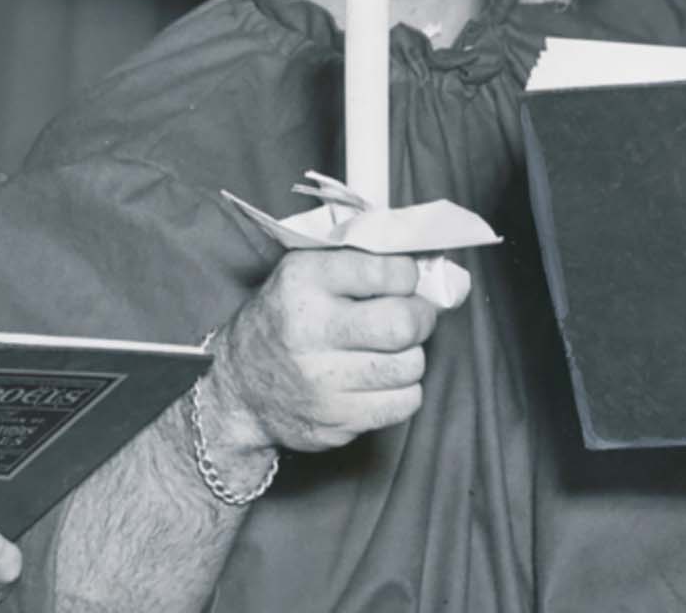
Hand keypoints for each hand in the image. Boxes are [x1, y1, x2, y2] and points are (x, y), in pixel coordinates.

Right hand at [205, 248, 447, 462]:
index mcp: (303, 281)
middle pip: (403, 325)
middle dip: (420, 318)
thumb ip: (365, 264)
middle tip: (412, 318)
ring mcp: (321, 382)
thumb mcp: (307, 273)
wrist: (238, 389)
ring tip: (389, 350)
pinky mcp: (335, 421)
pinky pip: (402, 405)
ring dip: (410, 356)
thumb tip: (446, 278)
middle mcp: (309, 330)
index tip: (402, 281)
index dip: (407, 276)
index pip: (388, 271)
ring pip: (410, 366)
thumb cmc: (287, 320)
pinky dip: (403, 391)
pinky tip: (381, 380)